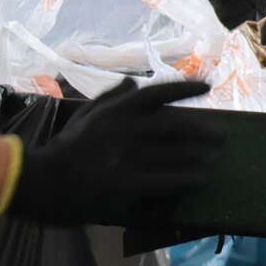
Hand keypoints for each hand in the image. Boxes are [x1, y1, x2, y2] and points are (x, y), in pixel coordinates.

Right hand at [6, 80, 219, 226]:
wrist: (44, 182)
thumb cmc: (65, 149)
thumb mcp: (85, 116)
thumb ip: (110, 98)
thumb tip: (131, 82)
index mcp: (115, 111)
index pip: (157, 92)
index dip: (185, 87)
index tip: (207, 86)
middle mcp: (125, 129)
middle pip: (174, 125)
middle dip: (201, 129)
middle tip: (221, 135)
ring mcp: (127, 157)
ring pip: (174, 153)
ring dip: (199, 155)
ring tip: (215, 158)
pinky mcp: (128, 183)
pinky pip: (167, 179)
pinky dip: (187, 178)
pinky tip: (201, 180)